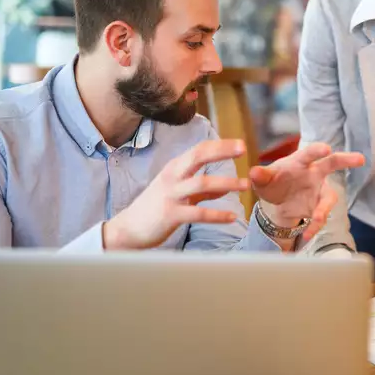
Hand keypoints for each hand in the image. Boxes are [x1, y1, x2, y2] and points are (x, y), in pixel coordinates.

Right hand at [104, 139, 249, 249]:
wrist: (128, 229)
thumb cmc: (155, 209)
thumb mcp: (178, 193)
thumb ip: (203, 191)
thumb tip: (225, 187)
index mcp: (174, 168)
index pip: (199, 149)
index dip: (220, 145)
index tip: (240, 144)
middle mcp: (172, 177)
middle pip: (199, 156)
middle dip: (222, 151)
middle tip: (243, 149)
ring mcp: (170, 195)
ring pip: (202, 183)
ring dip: (226, 182)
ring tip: (246, 185)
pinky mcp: (171, 214)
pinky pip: (198, 213)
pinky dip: (217, 214)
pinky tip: (232, 217)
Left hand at [250, 143, 363, 240]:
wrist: (278, 200)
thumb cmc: (273, 181)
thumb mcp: (263, 180)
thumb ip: (260, 176)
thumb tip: (254, 172)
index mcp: (300, 162)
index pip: (309, 153)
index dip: (318, 150)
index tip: (326, 148)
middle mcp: (314, 173)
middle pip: (333, 163)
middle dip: (347, 160)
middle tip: (360, 158)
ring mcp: (319, 190)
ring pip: (329, 197)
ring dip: (324, 209)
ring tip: (317, 220)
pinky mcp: (319, 207)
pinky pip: (321, 216)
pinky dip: (314, 226)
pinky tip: (307, 235)